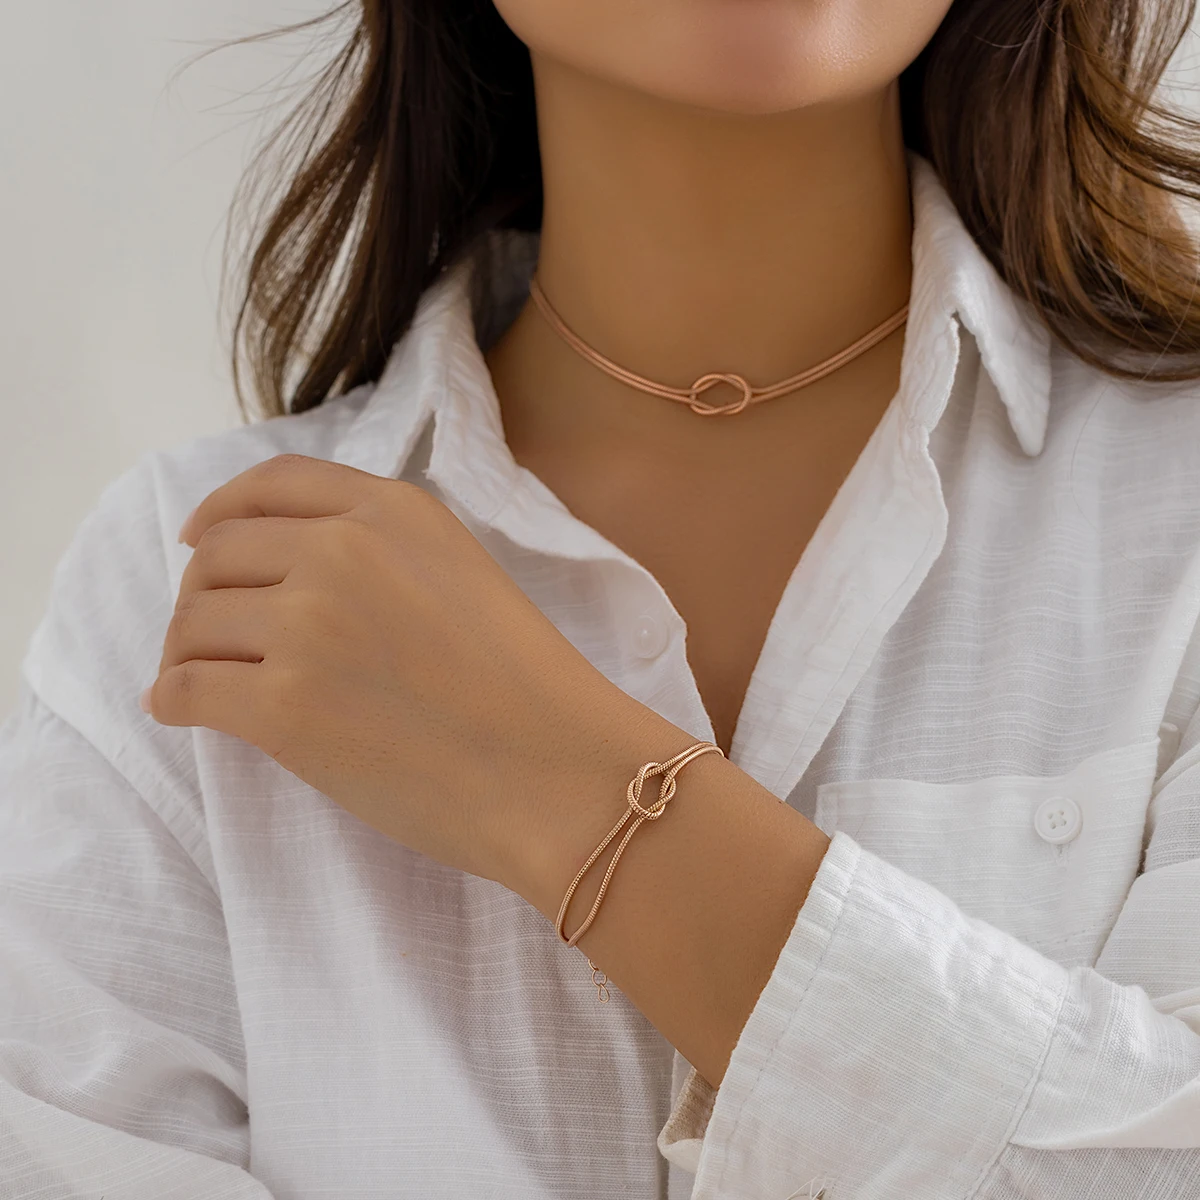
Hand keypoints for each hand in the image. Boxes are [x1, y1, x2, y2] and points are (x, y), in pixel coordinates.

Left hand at [144, 453, 654, 890]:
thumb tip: (284, 569)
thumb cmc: (527, 687)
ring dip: (187, 651)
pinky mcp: (284, 707)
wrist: (559, 771)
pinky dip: (172, 700)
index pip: (271, 485)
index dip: (218, 511)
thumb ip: (383, 549)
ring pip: (193, 622)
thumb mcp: (464, 574)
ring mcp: (308, 626)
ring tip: (202, 680)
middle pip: (218, 554)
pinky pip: (186, 688)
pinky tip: (182, 712)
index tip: (196, 539)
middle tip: (209, 636)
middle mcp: (341, 550)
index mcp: (393, 510)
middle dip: (201, 594)